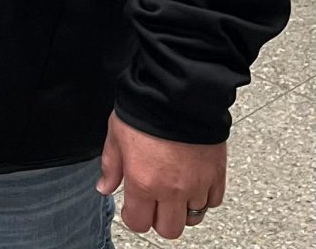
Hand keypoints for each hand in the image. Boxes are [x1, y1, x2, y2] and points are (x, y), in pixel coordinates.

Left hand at [97, 112, 226, 239]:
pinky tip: (194, 182)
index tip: (133, 207)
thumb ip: (111, 165)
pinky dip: (204, 196)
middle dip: (160, 219)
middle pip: (169, 229)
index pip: (138, 223)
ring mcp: (197, 184)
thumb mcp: (116, 134)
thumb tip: (105, 187)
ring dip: (184, 208)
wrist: (178, 90)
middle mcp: (171, 190)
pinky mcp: (216, 174)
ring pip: (194, 218)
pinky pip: (213, 201)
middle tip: (155, 202)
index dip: (133, 216)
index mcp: (143, 182)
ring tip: (176, 190)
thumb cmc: (146, 108)